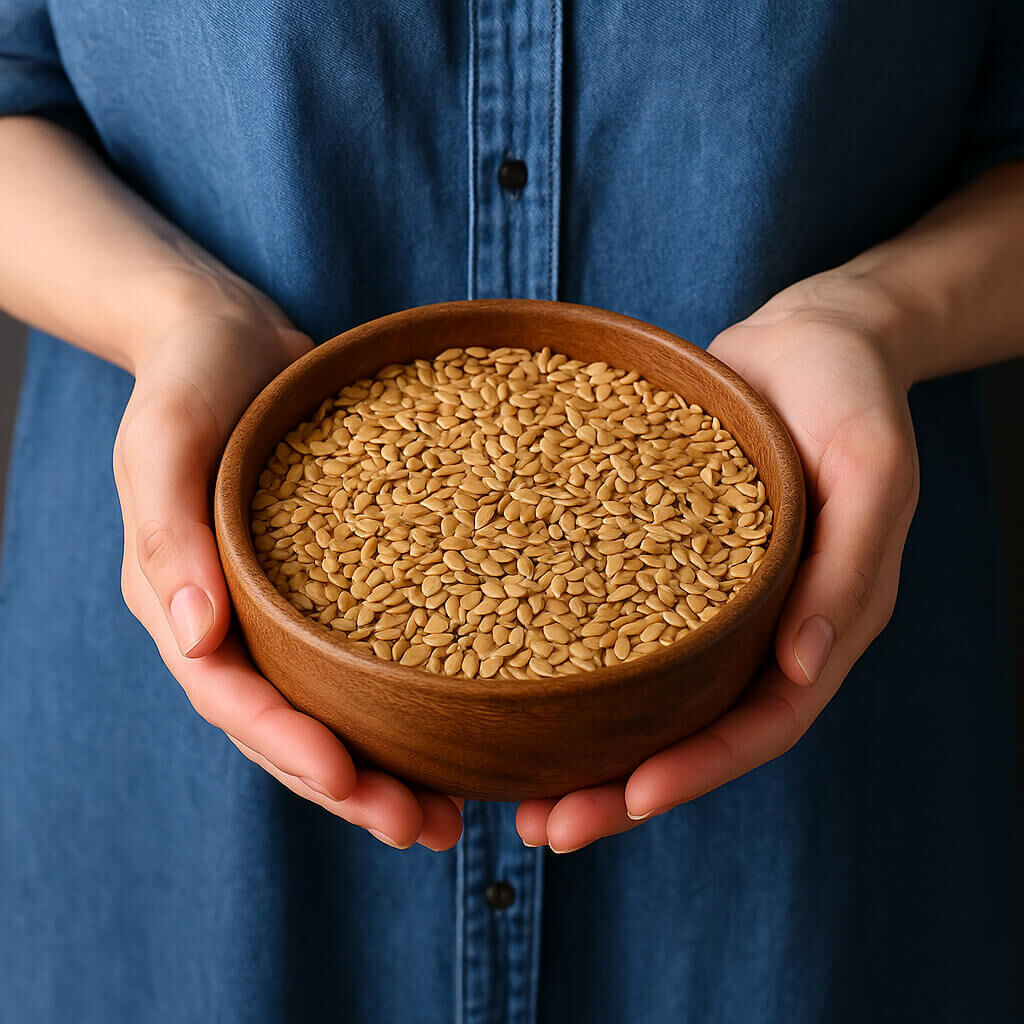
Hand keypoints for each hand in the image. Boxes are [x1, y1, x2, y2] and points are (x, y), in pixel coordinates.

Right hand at [113, 286, 463, 850]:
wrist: (230, 338)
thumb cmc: (190, 380)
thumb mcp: (164, 440)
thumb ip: (167, 534)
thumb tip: (195, 638)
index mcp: (183, 601)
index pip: (230, 696)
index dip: (285, 745)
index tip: (349, 781)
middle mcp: (233, 620)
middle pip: (285, 725)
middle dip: (346, 786)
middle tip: (420, 828)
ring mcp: (282, 609)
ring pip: (329, 707)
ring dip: (382, 766)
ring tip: (449, 815)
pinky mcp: (331, 586)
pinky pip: (363, 657)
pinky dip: (401, 703)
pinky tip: (458, 729)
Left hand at [516, 272, 919, 851]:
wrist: (803, 341)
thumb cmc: (849, 396)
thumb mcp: (871, 467)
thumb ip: (849, 566)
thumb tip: (803, 665)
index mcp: (815, 623)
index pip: (761, 724)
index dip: (700, 769)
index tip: (629, 800)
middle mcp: (754, 628)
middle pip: (689, 731)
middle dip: (621, 788)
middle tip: (541, 829)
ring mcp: (702, 601)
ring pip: (645, 695)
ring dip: (585, 748)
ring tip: (508, 788)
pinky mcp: (655, 563)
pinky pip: (613, 624)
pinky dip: (571, 667)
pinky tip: (508, 683)